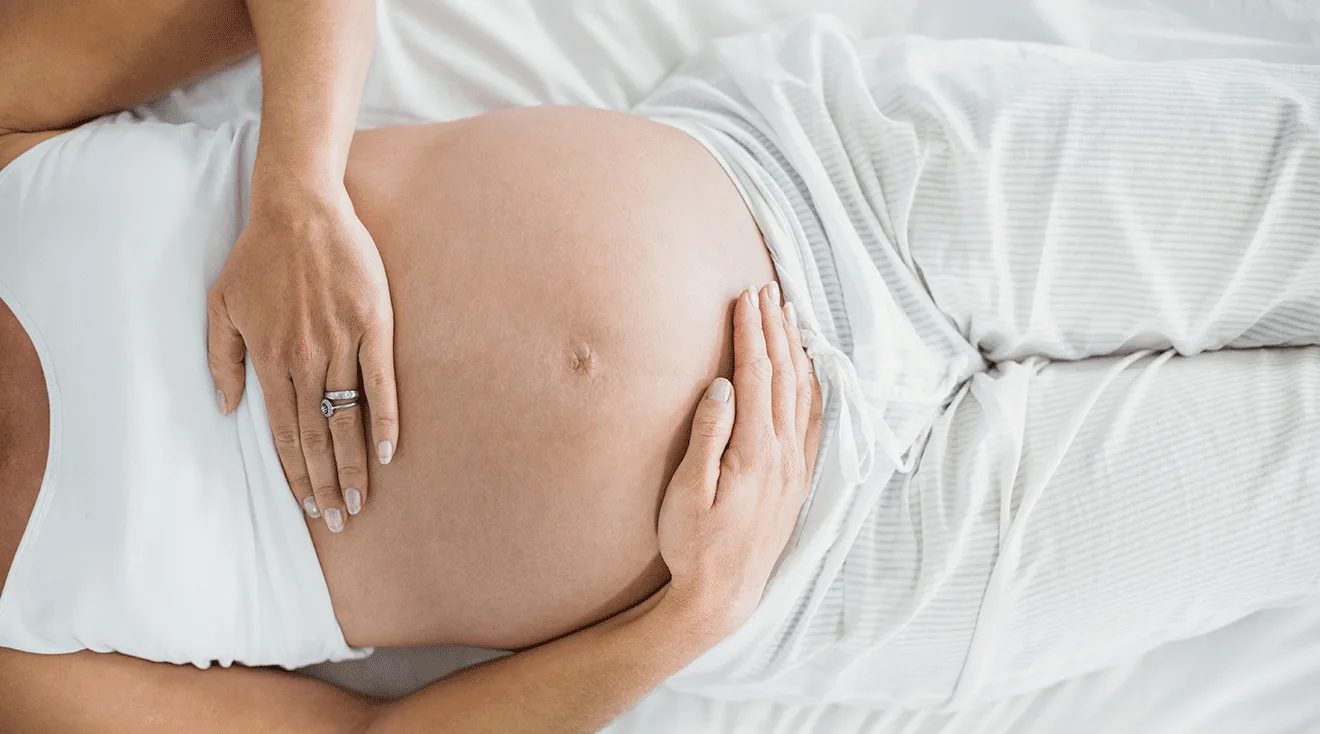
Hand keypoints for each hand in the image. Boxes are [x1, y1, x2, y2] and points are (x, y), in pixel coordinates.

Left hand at [206, 181, 397, 532]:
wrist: (299, 209)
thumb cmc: (257, 255)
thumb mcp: (220, 305)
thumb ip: (221, 360)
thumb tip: (230, 408)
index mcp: (268, 359)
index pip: (285, 432)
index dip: (298, 473)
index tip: (310, 507)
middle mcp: (304, 358)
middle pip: (318, 435)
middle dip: (328, 483)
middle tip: (341, 519)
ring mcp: (340, 342)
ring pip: (347, 416)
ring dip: (355, 463)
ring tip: (362, 499)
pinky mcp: (371, 325)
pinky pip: (380, 381)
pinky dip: (385, 418)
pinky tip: (389, 450)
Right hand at [654, 283, 822, 639]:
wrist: (722, 595)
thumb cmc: (693, 545)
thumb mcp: (688, 492)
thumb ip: (707, 436)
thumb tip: (722, 386)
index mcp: (755, 451)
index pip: (756, 375)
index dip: (750, 332)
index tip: (744, 296)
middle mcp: (783, 453)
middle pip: (784, 375)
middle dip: (774, 328)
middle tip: (766, 289)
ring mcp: (795, 466)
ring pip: (802, 392)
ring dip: (794, 349)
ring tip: (787, 314)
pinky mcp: (797, 479)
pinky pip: (812, 420)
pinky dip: (812, 385)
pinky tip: (808, 370)